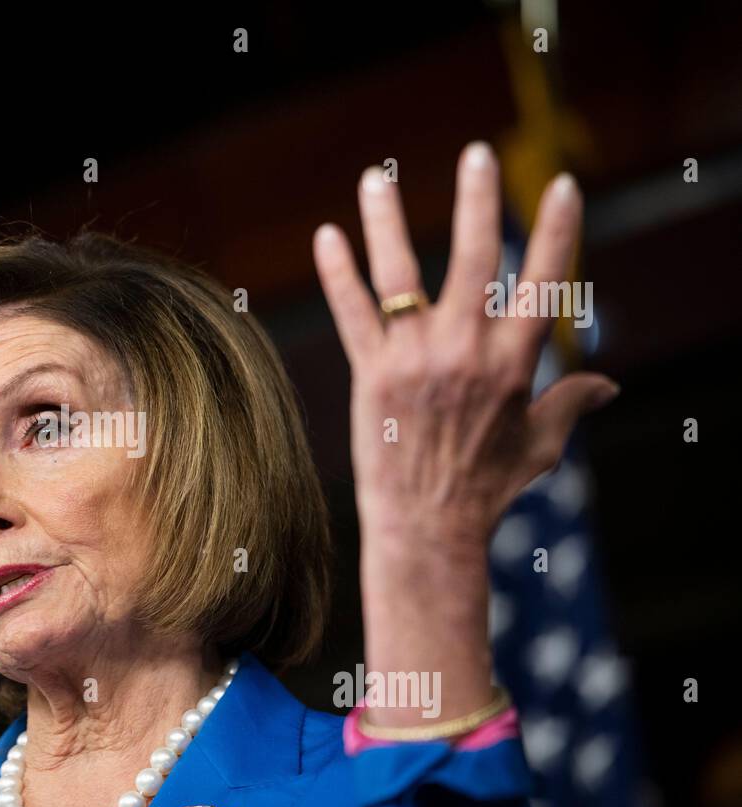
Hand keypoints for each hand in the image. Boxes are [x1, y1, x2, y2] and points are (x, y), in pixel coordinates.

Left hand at [312, 141, 618, 548]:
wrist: (427, 525)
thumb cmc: (487, 488)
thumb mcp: (540, 444)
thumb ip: (570, 402)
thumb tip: (608, 383)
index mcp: (514, 361)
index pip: (544, 279)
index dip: (556, 230)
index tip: (560, 186)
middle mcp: (467, 349)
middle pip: (476, 257)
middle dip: (477, 200)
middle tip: (476, 153)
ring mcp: (415, 358)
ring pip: (400, 273)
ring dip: (388, 220)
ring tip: (376, 176)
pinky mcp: (370, 373)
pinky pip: (352, 312)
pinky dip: (338, 273)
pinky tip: (326, 236)